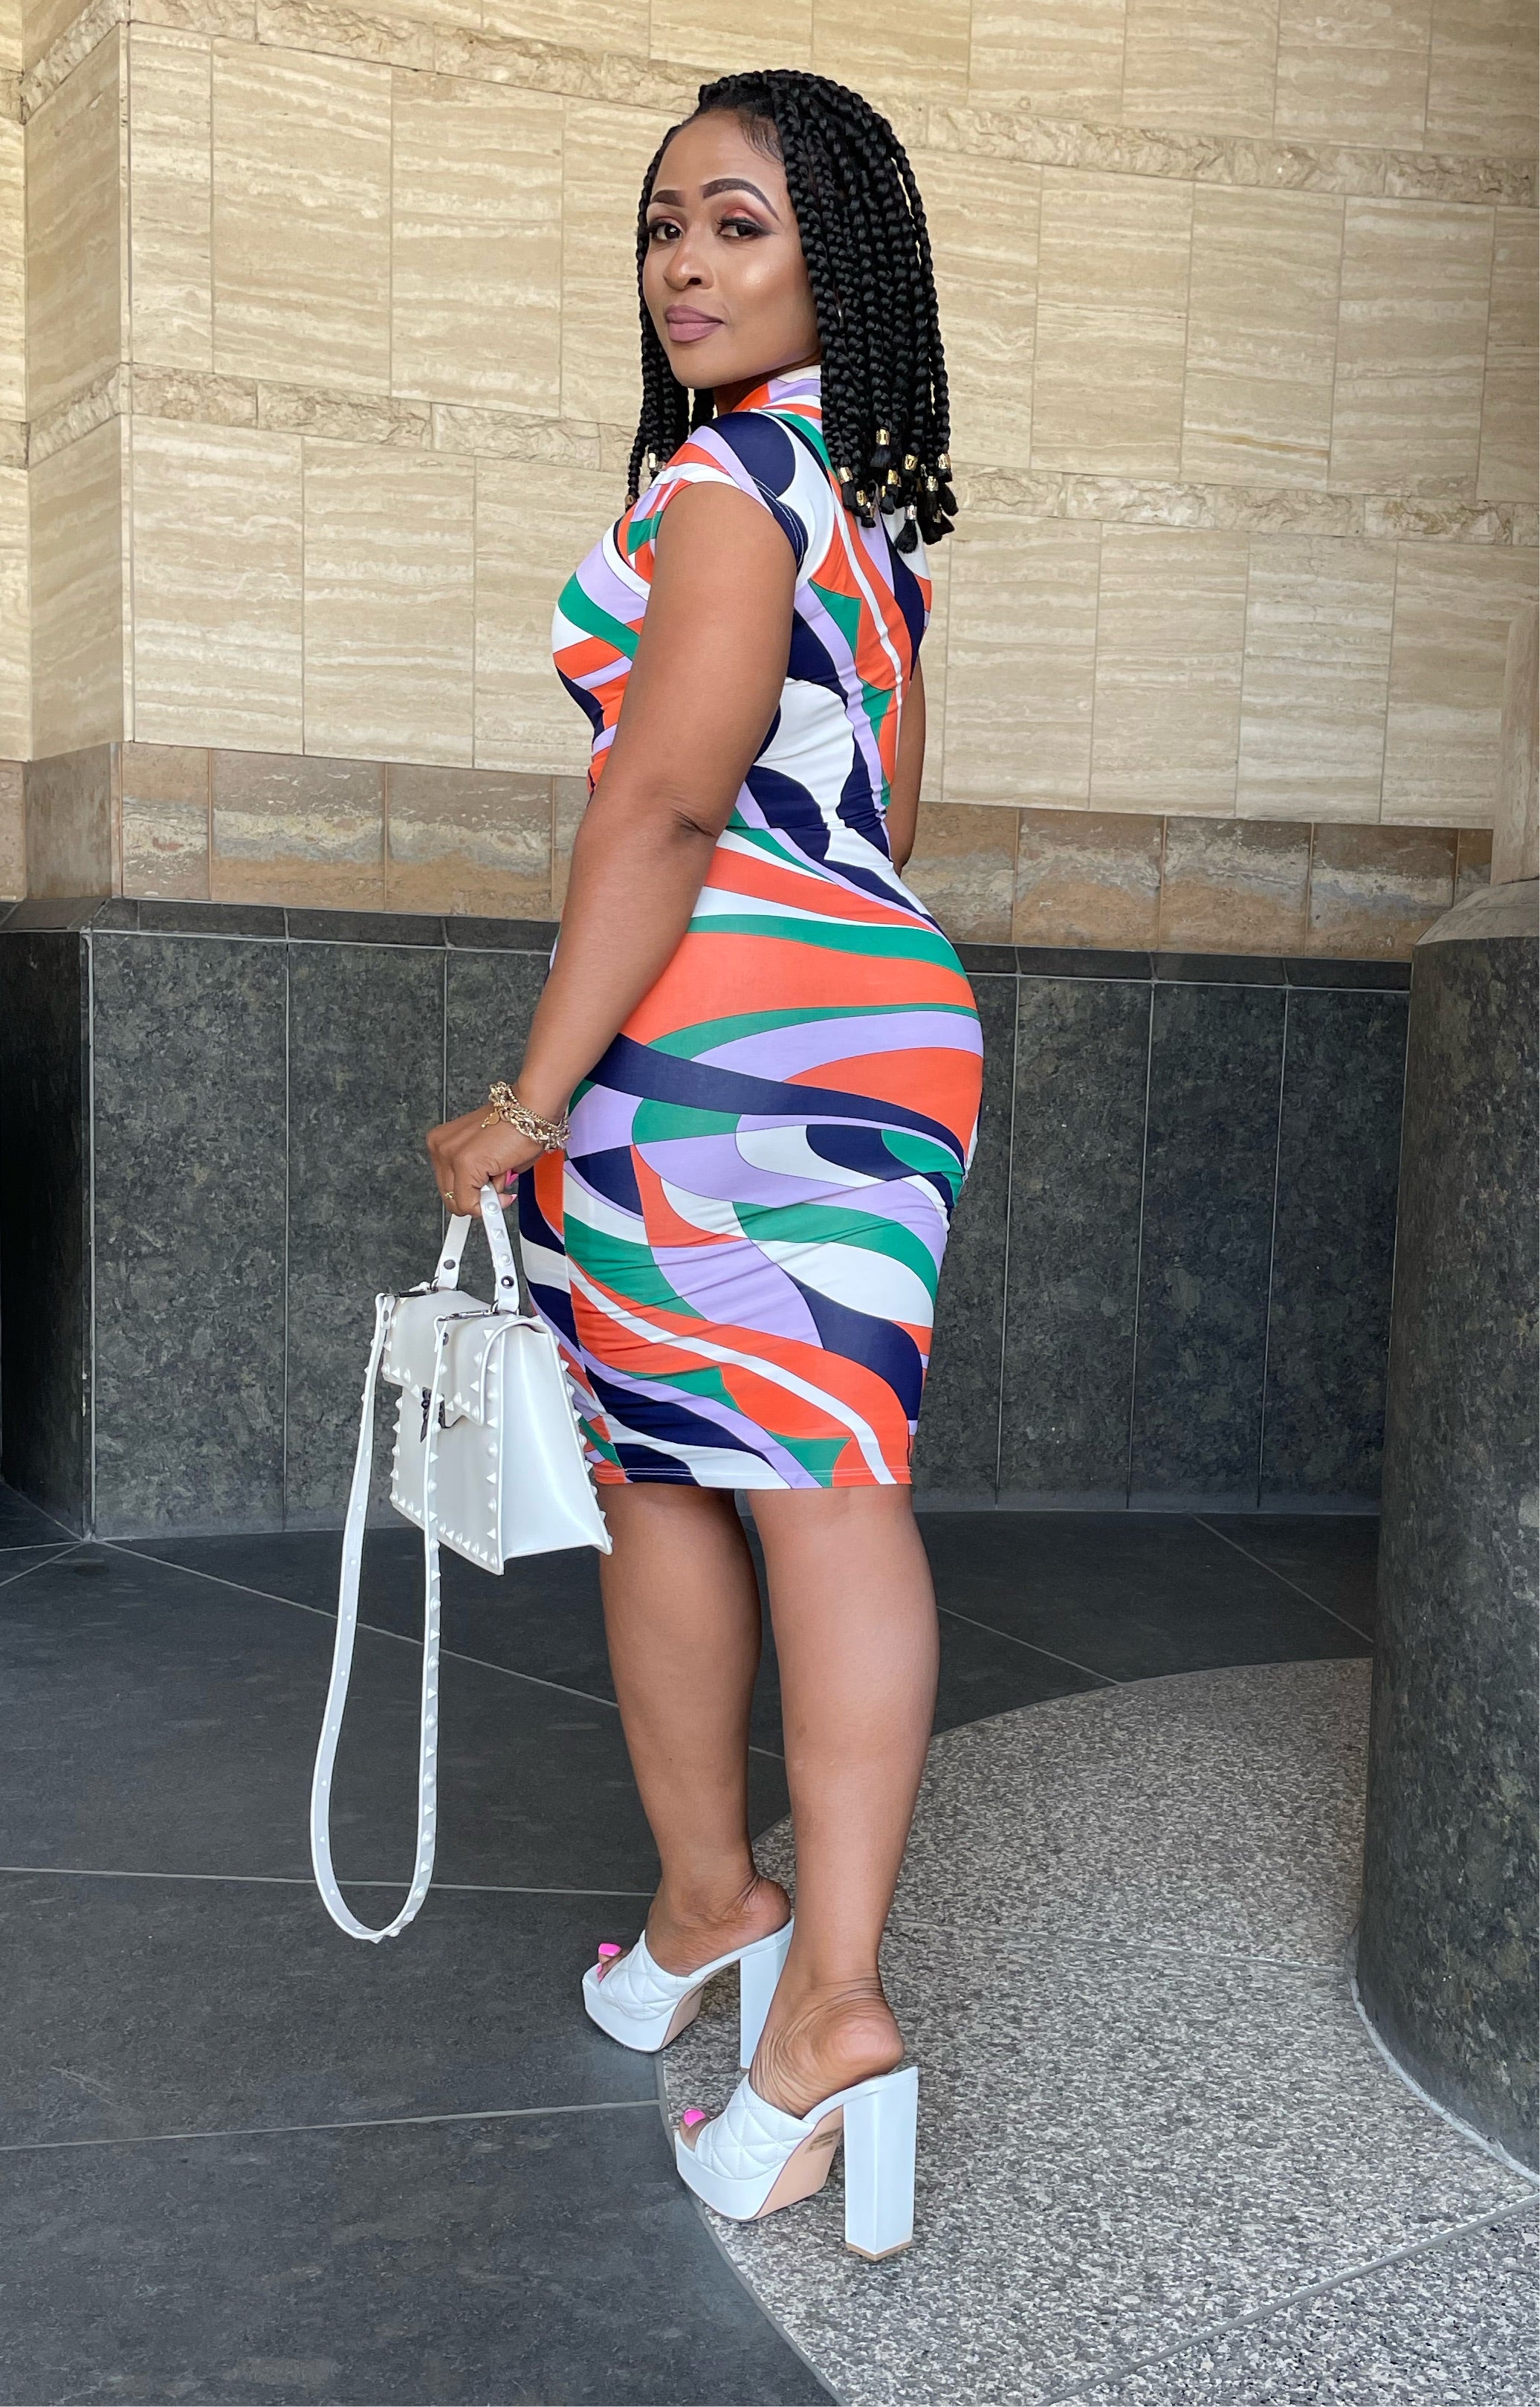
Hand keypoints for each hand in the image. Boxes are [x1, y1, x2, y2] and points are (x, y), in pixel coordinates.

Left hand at [425, 1105, 549, 1214]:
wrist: (530, 1110)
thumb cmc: (516, 1126)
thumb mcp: (487, 1155)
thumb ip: (478, 1179)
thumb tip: (482, 1199)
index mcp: (442, 1141)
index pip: (447, 1184)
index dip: (470, 1194)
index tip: (484, 1195)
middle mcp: (440, 1146)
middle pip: (450, 1196)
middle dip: (478, 1198)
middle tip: (497, 1189)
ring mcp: (449, 1154)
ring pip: (460, 1202)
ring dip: (486, 1196)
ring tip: (501, 1172)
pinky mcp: (464, 1163)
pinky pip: (470, 1203)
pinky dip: (490, 1202)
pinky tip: (502, 1179)